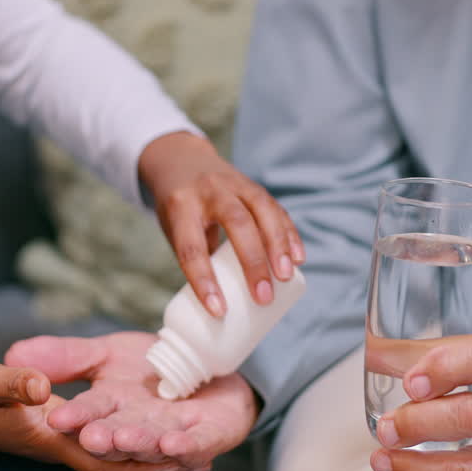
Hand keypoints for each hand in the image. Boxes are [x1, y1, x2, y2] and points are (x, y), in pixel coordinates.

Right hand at [0, 361, 180, 470]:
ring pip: (112, 458)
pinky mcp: (49, 432)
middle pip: (115, 464)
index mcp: (46, 434)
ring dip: (147, 457)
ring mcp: (55, 441)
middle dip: (154, 461)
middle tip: (197, 458)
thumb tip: (43, 386)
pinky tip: (154, 439)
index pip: (99, 455)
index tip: (178, 453)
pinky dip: (127, 447)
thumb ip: (12, 382)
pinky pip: (98, 445)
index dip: (139, 457)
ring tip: (190, 454)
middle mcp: (57, 444)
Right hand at [5, 332, 258, 470]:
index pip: (85, 419)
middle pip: (115, 441)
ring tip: (128, 437)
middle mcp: (135, 428)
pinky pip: (197, 445)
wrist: (212, 373)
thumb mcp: (106, 354)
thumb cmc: (152, 367)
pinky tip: (176, 446)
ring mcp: (172, 434)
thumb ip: (67, 357)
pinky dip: (188, 449)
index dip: (74, 419)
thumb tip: (15, 356)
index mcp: (108, 411)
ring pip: (151, 446)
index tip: (57, 416)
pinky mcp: (209, 436)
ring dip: (139, 444)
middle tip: (92, 437)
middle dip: (103, 440)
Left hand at [138, 131, 303, 315]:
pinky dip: (288, 234)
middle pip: (236, 223)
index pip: (192, 247)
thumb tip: (220, 302)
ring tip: (286, 277)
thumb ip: (196, 257)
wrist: (180, 159)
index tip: (218, 311)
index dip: (204, 281)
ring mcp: (235, 184)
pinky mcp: (253, 186)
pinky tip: (298, 257)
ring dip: (278, 246)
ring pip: (263, 210)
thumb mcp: (173, 228)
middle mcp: (209, 190)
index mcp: (181, 206)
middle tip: (263, 297)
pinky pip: (276, 208)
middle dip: (253, 262)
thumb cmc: (177, 207)